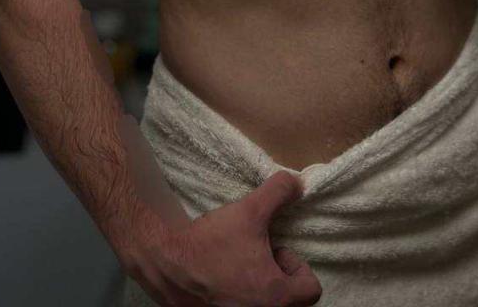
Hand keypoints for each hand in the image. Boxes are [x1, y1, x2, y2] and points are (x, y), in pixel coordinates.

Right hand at [125, 171, 321, 306]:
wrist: (166, 265)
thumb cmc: (211, 243)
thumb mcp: (250, 210)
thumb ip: (279, 192)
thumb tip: (299, 183)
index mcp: (276, 298)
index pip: (310, 289)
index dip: (296, 267)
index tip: (275, 252)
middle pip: (291, 301)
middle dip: (278, 278)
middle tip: (258, 259)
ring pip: (267, 305)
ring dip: (259, 287)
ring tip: (239, 266)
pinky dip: (240, 297)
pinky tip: (224, 278)